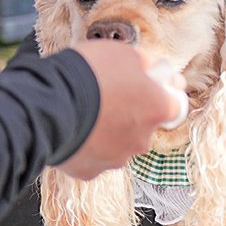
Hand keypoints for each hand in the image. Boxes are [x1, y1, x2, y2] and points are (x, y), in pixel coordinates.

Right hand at [58, 42, 187, 180]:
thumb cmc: (90, 72)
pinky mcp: (90, 171)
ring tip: (86, 110)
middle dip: (132, 112)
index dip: (165, 93)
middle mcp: (142, 139)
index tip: (151, 86)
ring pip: (119, 143)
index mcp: (158, 109)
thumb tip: (158, 73)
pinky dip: (87, 145)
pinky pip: (94, 157)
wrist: (49, 103)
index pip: (176, 106)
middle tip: (108, 94)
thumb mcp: (125, 53)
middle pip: (144, 125)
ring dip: (109, 130)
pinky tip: (74, 128)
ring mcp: (116, 158)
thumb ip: (147, 66)